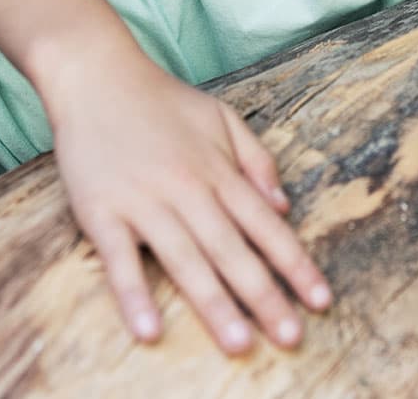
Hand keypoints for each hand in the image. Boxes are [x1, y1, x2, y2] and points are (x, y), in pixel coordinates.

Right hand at [48, 67, 331, 353]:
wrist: (96, 75)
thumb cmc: (162, 101)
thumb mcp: (223, 117)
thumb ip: (257, 160)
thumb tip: (286, 206)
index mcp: (219, 171)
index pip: (266, 225)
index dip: (295, 264)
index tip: (321, 300)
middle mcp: (188, 189)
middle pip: (233, 250)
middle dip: (265, 296)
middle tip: (292, 338)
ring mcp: (143, 201)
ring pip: (186, 259)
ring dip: (214, 304)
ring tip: (239, 343)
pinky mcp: (100, 211)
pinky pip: (119, 260)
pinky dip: (134, 295)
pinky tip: (149, 330)